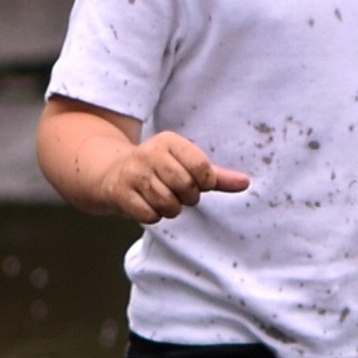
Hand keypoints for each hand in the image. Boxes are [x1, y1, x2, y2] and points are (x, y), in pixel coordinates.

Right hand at [104, 130, 250, 225]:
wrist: (112, 174)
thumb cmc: (160, 171)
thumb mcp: (187, 166)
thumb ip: (217, 176)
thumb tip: (246, 183)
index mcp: (169, 141)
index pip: (202, 167)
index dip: (205, 182)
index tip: (198, 183)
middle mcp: (149, 153)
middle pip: (186, 186)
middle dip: (188, 197)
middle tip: (178, 193)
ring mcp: (133, 173)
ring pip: (168, 204)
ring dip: (171, 208)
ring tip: (163, 198)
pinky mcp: (120, 192)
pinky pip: (150, 215)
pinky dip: (153, 216)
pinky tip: (147, 204)